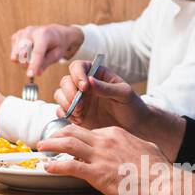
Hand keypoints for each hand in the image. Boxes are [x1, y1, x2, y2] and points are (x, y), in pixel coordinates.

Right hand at [10, 24, 83, 77]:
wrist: (53, 33)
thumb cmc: (56, 45)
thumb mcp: (57, 54)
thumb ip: (46, 63)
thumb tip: (36, 73)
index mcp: (44, 34)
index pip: (37, 52)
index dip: (33, 64)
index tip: (30, 75)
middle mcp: (30, 31)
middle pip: (23, 53)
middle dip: (28, 64)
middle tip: (35, 68)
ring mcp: (21, 33)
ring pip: (17, 53)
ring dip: (24, 61)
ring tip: (33, 59)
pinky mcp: (16, 37)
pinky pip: (14, 52)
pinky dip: (20, 56)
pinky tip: (29, 52)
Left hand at [37, 123, 194, 194]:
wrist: (163, 182)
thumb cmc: (158, 168)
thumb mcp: (146, 147)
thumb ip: (134, 143)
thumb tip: (133, 144)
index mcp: (115, 134)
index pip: (88, 131)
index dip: (74, 134)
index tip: (66, 139)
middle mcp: (104, 140)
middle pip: (73, 133)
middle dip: (57, 135)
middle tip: (47, 139)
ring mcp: (99, 156)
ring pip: (67, 145)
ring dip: (51, 145)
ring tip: (40, 147)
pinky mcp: (97, 173)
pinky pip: (70, 166)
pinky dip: (55, 166)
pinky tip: (47, 168)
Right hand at [54, 60, 186, 158]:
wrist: (135, 128)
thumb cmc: (132, 106)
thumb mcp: (124, 94)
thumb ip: (107, 88)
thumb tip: (89, 80)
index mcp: (96, 74)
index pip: (78, 67)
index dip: (77, 74)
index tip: (84, 86)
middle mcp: (84, 85)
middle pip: (65, 81)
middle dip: (70, 92)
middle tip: (82, 105)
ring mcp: (78, 100)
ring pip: (60, 95)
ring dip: (66, 103)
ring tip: (80, 113)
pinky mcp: (75, 115)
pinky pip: (61, 111)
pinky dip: (66, 114)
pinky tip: (79, 120)